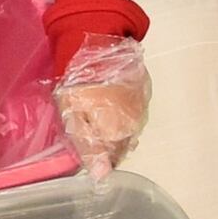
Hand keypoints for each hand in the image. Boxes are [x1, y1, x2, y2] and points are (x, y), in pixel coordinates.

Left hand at [51, 35, 150, 179]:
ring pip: (129, 129)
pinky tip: (110, 102)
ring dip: (116, 128)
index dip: (98, 157)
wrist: (96, 42)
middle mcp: (135, 123)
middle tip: (88, 128)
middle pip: (122, 145)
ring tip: (97, 114)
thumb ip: (90, 148)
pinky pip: (134, 112)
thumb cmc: (78, 81)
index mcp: (118, 132)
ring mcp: (142, 107)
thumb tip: (102, 176)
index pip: (111, 159)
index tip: (86, 147)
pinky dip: (123, 112)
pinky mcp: (143, 92)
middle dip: (106, 144)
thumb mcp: (73, 116)